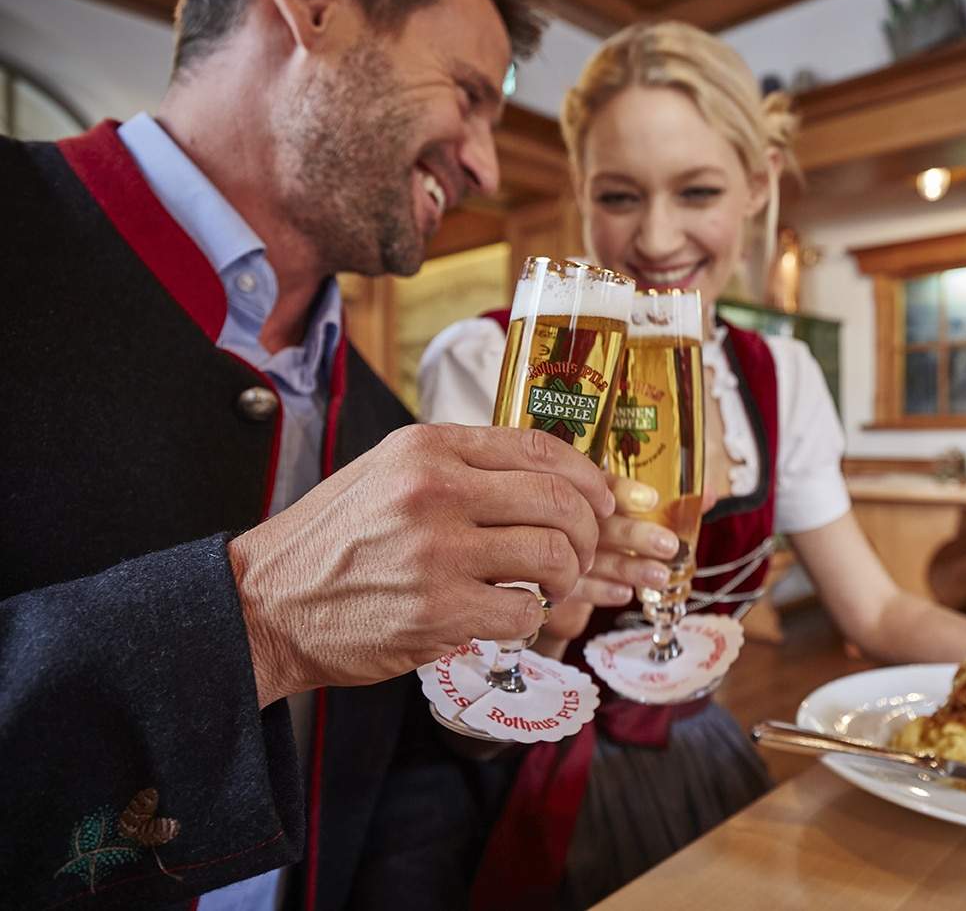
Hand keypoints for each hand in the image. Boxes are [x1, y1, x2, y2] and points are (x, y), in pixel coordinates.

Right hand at [228, 424, 614, 706]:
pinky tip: (506, 618)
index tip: (601, 499)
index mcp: (427, 448)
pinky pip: (524, 612)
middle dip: (587, 533)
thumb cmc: (332, 540)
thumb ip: (460, 466)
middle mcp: (435, 491)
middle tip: (577, 553)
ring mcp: (437, 552)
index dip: (586, 477)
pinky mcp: (437, 612)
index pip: (539, 447)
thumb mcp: (387, 473)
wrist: (263, 603)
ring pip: (552, 556)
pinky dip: (528, 620)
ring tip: (545, 587)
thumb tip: (547, 476)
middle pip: (559, 502)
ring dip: (564, 578)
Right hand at [535, 475, 679, 649]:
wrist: (548, 552)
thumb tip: (712, 496)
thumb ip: (672, 503)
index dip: (626, 492)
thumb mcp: (636, 509)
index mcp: (588, 488)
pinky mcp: (548, 579)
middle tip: (669, 546)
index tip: (652, 499)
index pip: (601, 485)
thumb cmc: (607, 524)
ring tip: (661, 577)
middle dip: (637, 536)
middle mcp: (570, 515)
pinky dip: (601, 591)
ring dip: (629, 568)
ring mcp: (556, 547)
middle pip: (601, 523)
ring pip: (594, 558)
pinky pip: (575, 588)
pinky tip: (624, 594)